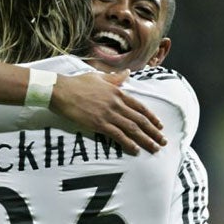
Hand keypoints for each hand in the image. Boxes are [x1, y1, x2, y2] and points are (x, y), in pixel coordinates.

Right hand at [52, 70, 166, 154]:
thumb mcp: (98, 77)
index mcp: (118, 92)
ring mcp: (108, 114)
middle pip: (140, 120)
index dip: (152, 117)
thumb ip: (114, 78)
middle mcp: (116, 103)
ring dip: (146, 140)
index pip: (140, 107)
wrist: (60, 90)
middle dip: (154, 132)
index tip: (160, 126)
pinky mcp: (99, 124)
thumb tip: (127, 73)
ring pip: (133, 129)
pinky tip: (136, 150)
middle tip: (163, 141)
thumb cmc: (76, 83)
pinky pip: (118, 135)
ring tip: (155, 148)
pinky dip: (128, 143)